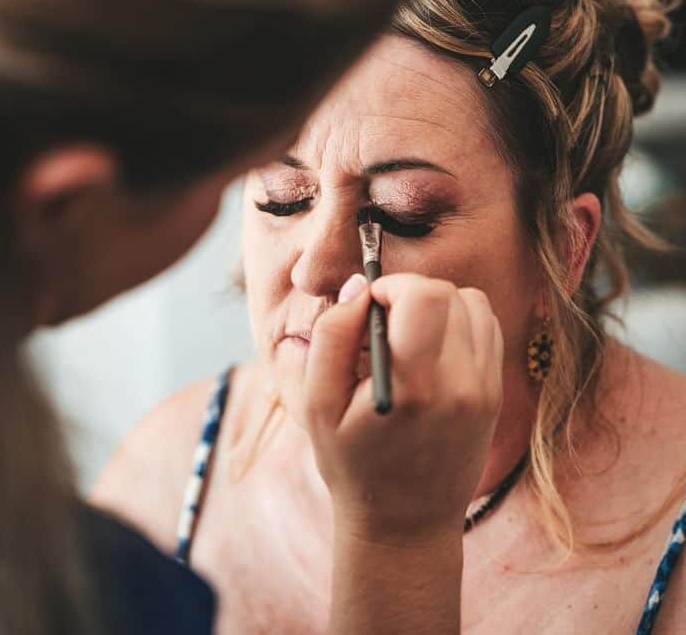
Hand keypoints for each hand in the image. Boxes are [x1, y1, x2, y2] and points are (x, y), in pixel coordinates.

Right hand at [304, 273, 502, 545]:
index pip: (424, 296)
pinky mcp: (494, 394)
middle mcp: (459, 386)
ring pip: (473, 303)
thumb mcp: (316, 405)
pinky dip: (459, 321)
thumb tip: (359, 287)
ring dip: (438, 303)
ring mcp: (483, 390)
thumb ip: (331, 336)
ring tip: (408, 333)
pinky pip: (487, 328)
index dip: (392, 286)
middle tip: (385, 318)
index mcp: (413, 389)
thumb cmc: (352, 465)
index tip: (370, 306)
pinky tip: (431, 347)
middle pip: (450, 293)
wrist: (406, 525)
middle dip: (411, 290)